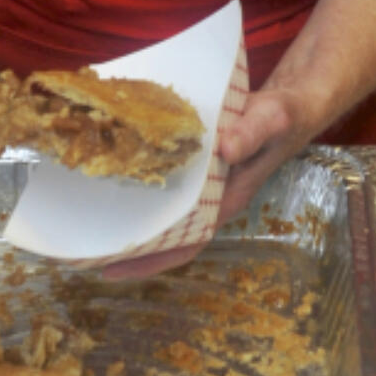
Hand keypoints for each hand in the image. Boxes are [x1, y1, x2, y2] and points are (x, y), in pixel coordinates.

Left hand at [98, 93, 307, 283]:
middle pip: (167, 234)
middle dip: (129, 245)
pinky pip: (164, 184)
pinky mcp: (196, 165)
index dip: (150, 260)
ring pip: (163, 211)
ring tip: (87, 219)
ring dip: (131, 217)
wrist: (291, 105)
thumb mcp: (271, 119)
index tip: (113, 269)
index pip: (185, 242)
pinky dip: (141, 184)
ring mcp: (203, 184)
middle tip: (84, 248)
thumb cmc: (285, 117)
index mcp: (226, 200)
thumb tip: (223, 148)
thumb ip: (250, 132)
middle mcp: (211, 199)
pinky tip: (113, 174)